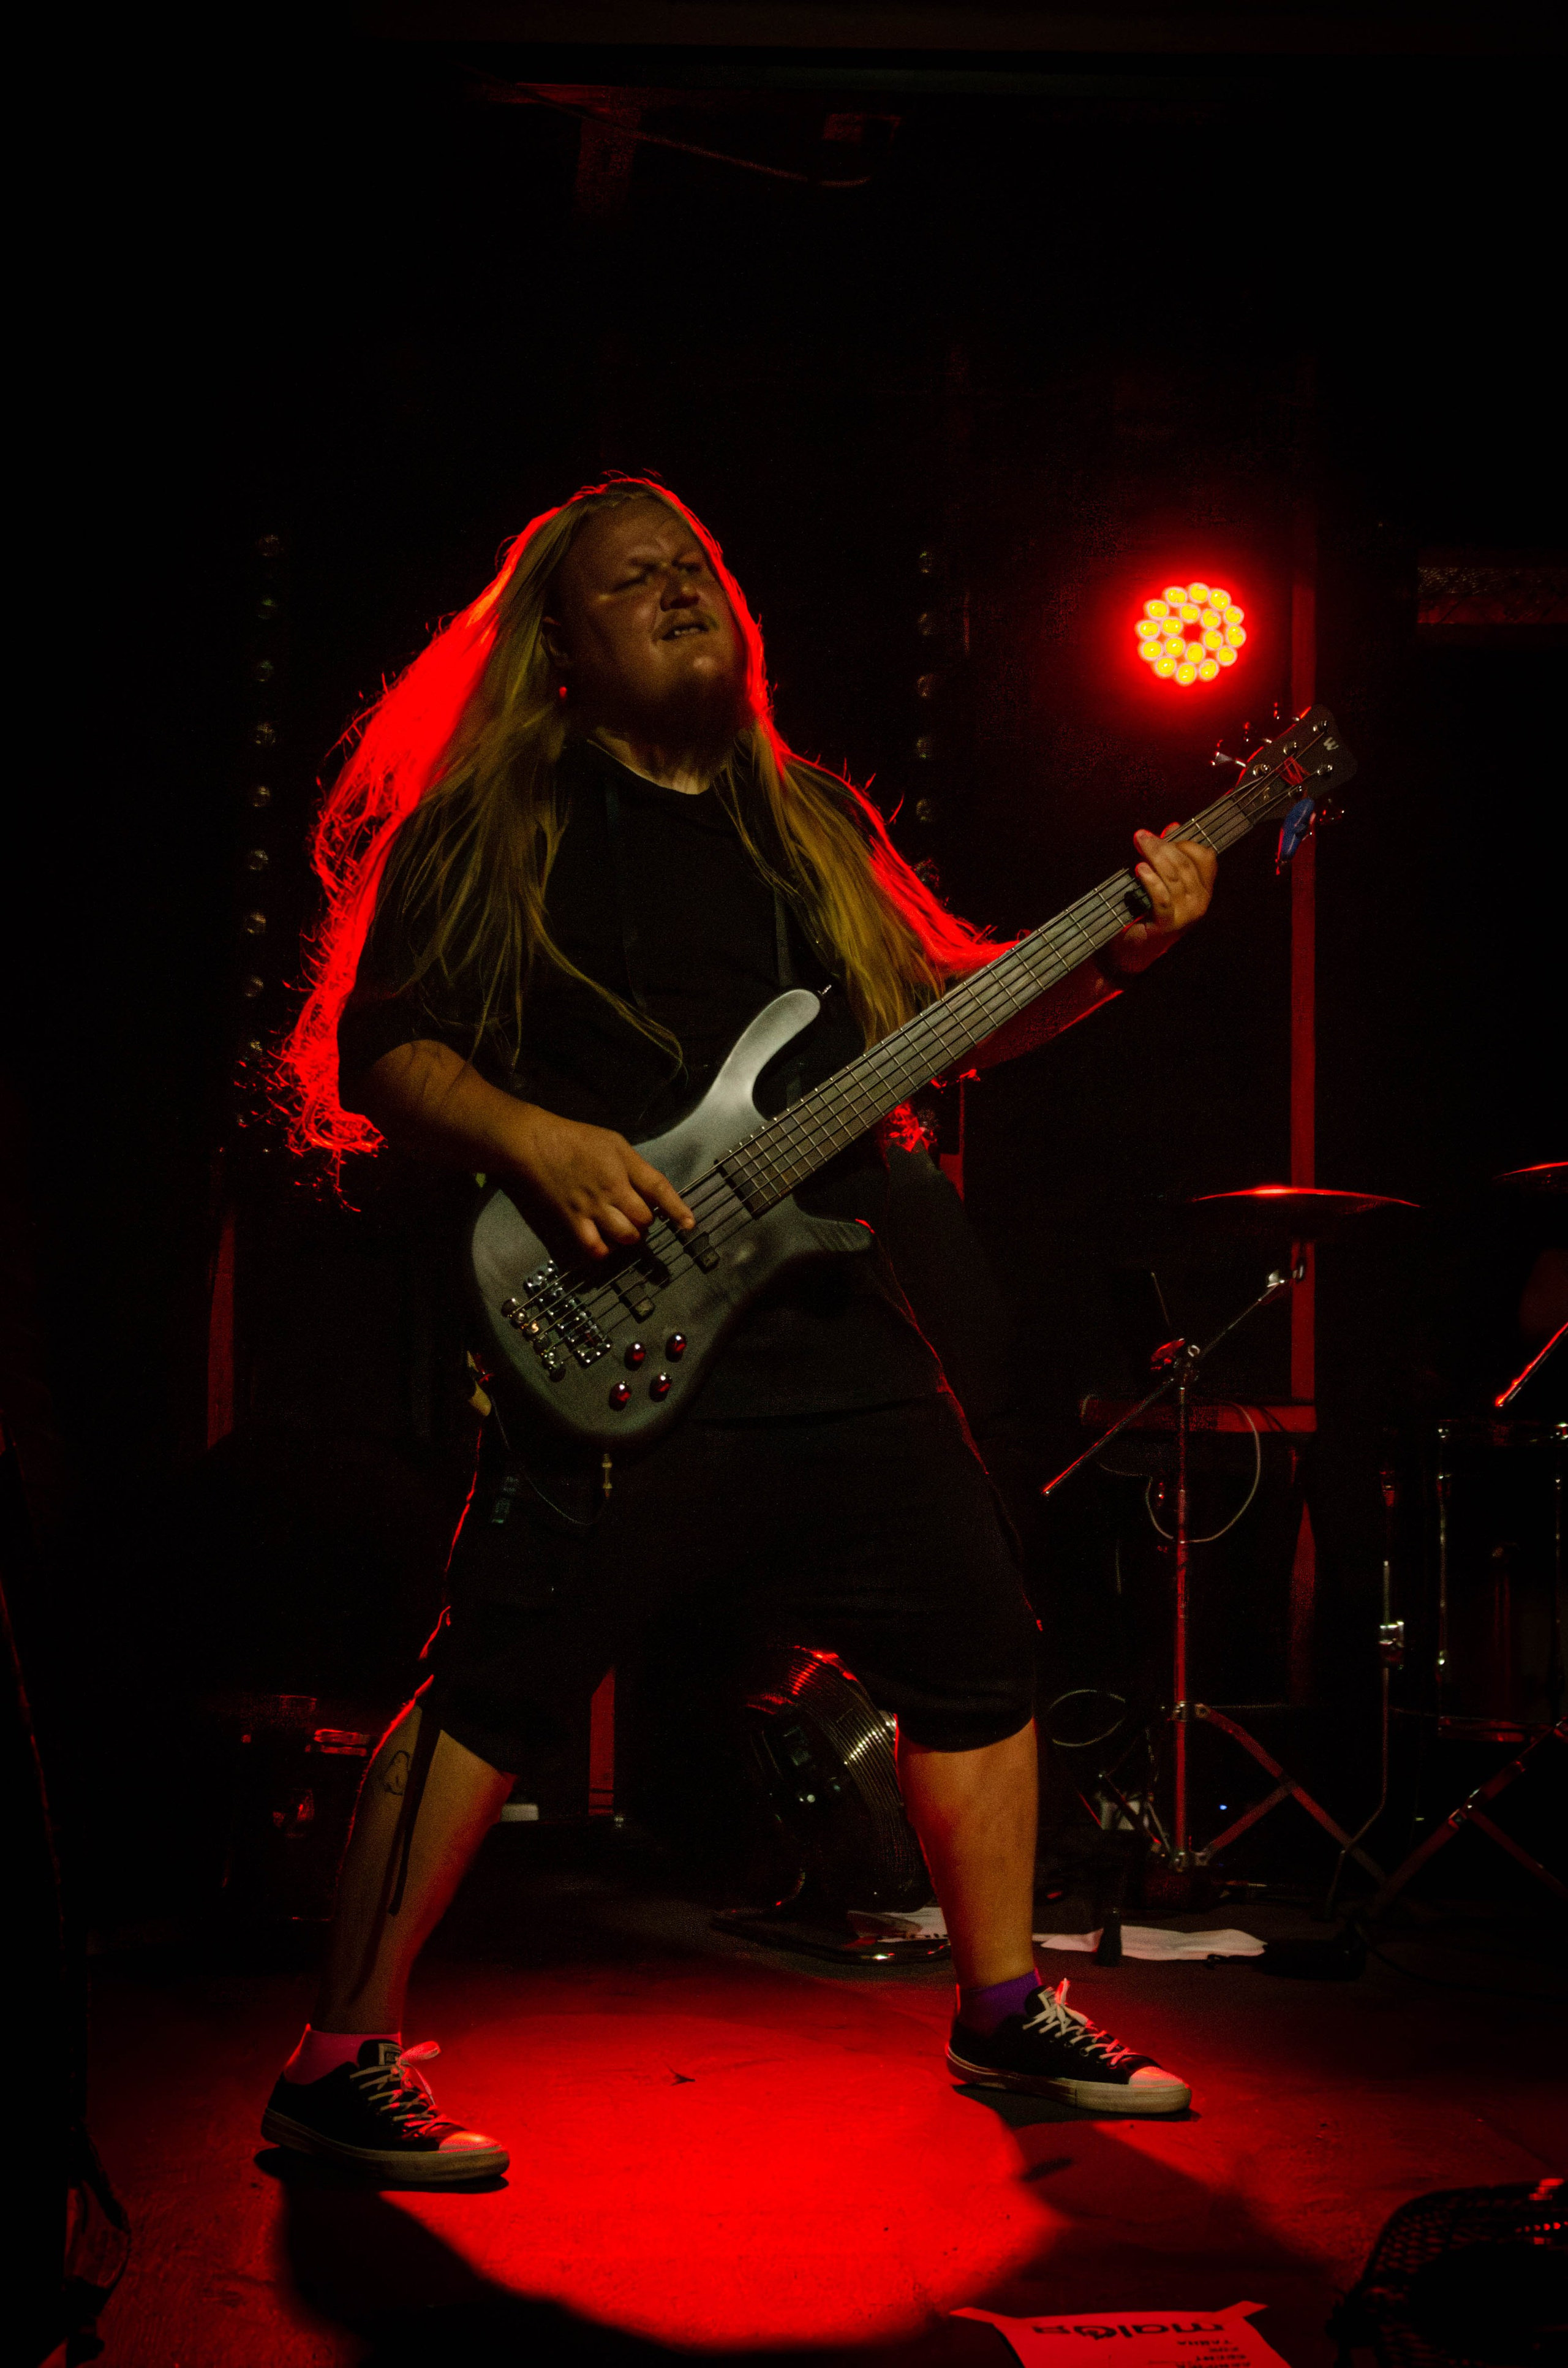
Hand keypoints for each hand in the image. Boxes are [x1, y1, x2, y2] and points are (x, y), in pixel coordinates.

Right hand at [502, 1104, 694, 1261]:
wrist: (534, 1143)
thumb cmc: (575, 1139)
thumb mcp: (614, 1142)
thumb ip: (635, 1167)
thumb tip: (652, 1191)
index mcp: (624, 1166)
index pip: (659, 1189)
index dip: (677, 1209)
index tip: (689, 1225)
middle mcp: (612, 1190)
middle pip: (644, 1219)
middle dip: (646, 1222)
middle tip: (637, 1216)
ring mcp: (592, 1208)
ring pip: (626, 1236)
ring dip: (630, 1237)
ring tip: (623, 1230)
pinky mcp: (573, 1221)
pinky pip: (595, 1247)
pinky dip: (604, 1251)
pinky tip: (605, 1246)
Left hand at [1110, 825, 1217, 975]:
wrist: (1134, 950)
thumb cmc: (1147, 913)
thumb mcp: (1161, 881)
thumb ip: (1169, 856)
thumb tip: (1172, 826)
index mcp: (1203, 889)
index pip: (1206, 857)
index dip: (1185, 843)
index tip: (1163, 836)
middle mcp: (1200, 901)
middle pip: (1186, 864)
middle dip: (1163, 846)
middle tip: (1142, 836)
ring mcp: (1187, 914)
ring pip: (1175, 878)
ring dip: (1155, 858)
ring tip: (1139, 845)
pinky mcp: (1169, 925)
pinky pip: (1163, 898)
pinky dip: (1151, 881)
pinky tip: (1139, 869)